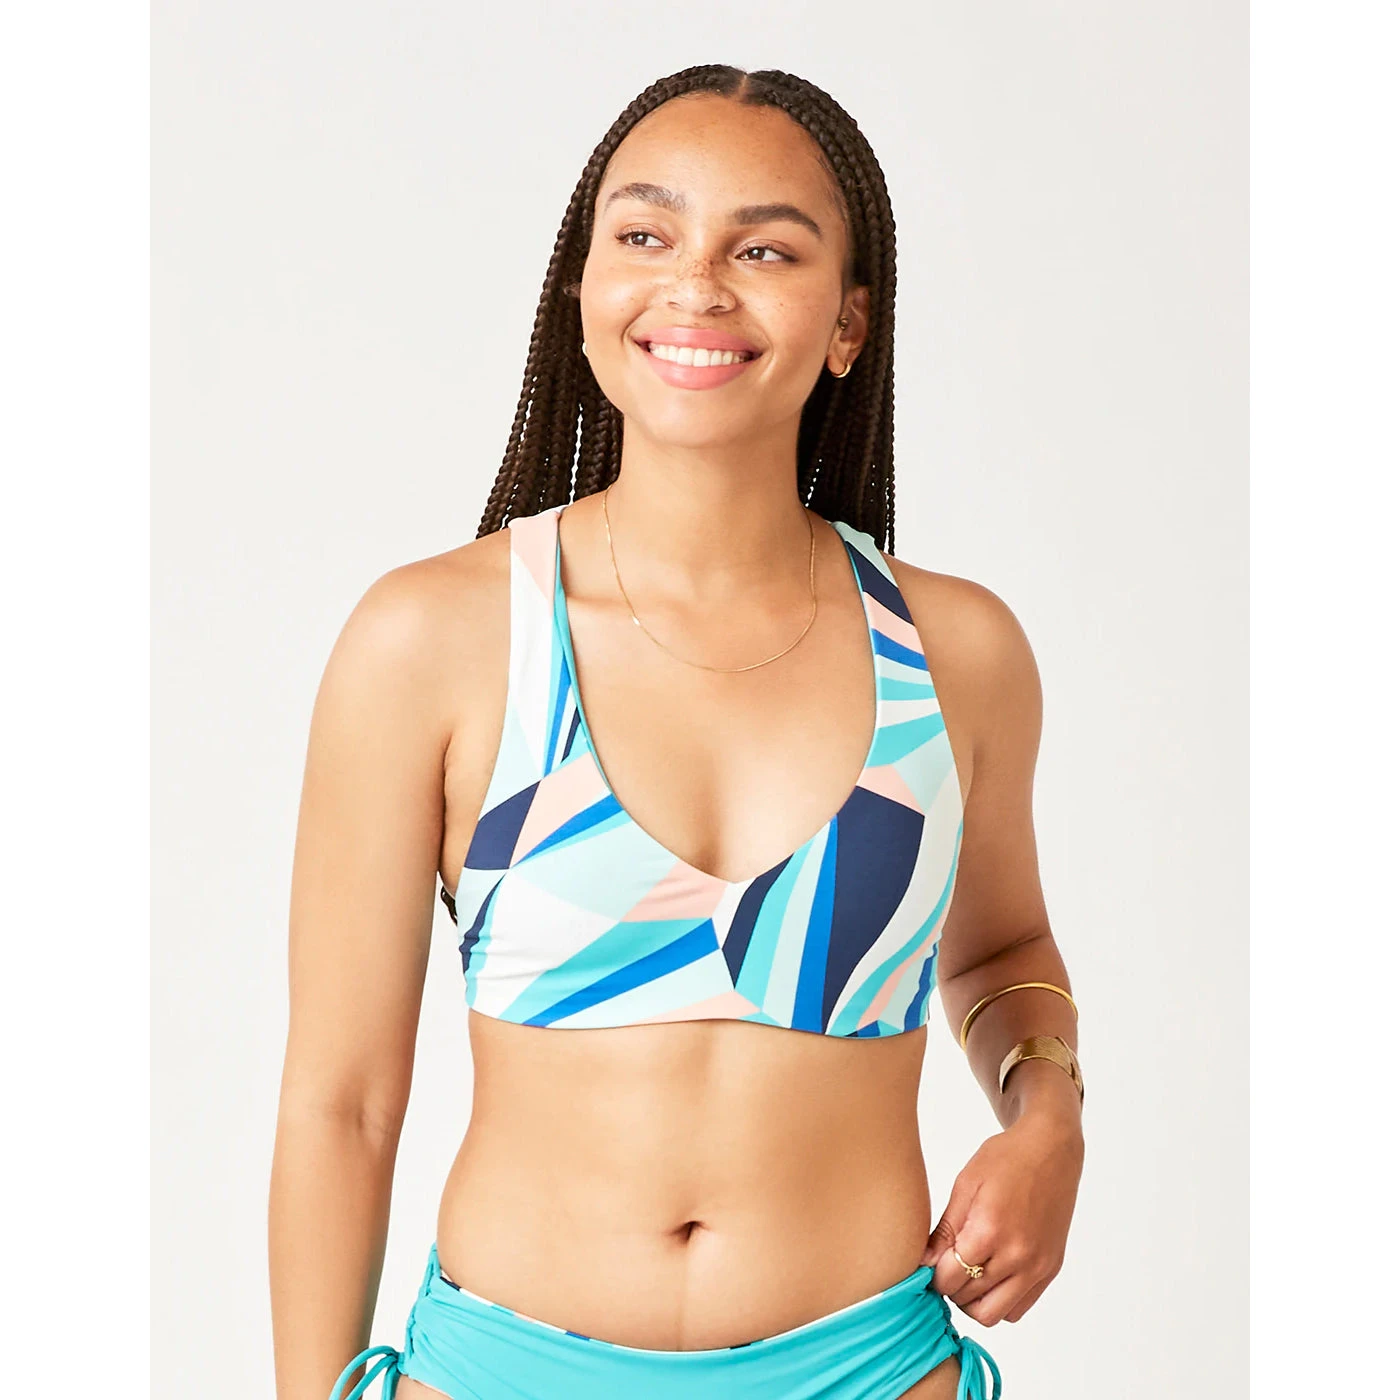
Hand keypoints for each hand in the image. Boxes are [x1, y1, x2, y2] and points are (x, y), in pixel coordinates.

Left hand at [921, 1107, 1083, 1324]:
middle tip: (946, 1265)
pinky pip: (1019, 1308)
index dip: (933, 1274)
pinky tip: (990, 1275)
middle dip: (951, 1288)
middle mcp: (1017, 1256)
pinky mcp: (1050, 1270)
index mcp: (990, 1231)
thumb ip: (945, 1229)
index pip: (949, 1279)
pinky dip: (1000, 1301)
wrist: (1051, 1150)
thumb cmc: (1005, 1160)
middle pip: (969, 1302)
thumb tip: (924, 1263)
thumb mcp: (965, 1184)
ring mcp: (1038, 1267)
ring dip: (974, 1301)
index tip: (930, 1261)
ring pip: (995, 1315)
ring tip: (967, 1273)